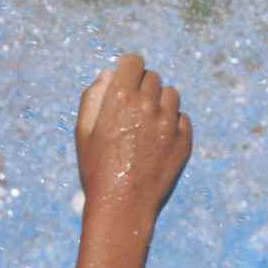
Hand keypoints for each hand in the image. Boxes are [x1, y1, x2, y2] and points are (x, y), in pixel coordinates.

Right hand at [75, 55, 191, 220]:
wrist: (121, 206)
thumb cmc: (96, 168)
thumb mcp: (83, 131)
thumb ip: (93, 96)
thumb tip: (109, 73)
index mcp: (119, 97)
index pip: (133, 61)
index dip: (128, 70)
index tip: (125, 82)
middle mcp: (147, 104)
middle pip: (152, 77)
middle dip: (142, 88)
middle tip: (130, 112)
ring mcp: (169, 122)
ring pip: (171, 95)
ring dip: (159, 103)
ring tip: (145, 127)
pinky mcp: (184, 140)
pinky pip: (182, 119)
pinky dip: (172, 125)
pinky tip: (156, 143)